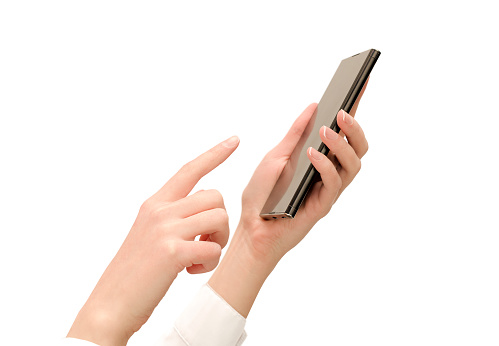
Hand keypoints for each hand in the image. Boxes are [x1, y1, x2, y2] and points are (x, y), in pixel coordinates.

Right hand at [68, 136, 238, 345]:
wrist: (111, 304)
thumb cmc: (135, 272)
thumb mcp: (149, 233)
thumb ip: (172, 216)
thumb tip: (204, 208)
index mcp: (155, 204)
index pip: (189, 170)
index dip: (214, 154)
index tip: (234, 140)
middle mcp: (160, 211)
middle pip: (215, 196)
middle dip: (221, 221)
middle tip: (207, 243)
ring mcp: (165, 230)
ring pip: (219, 217)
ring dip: (218, 242)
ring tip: (198, 258)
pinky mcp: (172, 252)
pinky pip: (214, 249)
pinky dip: (210, 263)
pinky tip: (191, 271)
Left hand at [238, 87, 368, 264]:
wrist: (250, 226)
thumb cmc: (262, 193)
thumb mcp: (276, 155)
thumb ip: (296, 133)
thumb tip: (313, 105)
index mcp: (320, 158)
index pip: (342, 131)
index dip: (354, 108)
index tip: (360, 82)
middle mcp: (329, 172)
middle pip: (358, 148)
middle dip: (355, 128)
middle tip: (343, 111)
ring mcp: (328, 190)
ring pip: (353, 165)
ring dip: (342, 144)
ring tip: (326, 130)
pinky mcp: (322, 205)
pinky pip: (334, 183)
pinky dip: (325, 165)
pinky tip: (312, 154)